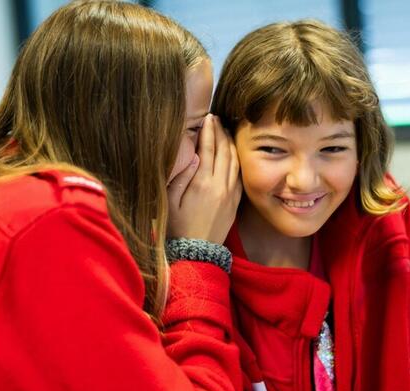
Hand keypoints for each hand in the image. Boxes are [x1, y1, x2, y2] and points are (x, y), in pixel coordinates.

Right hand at [167, 114, 241, 243]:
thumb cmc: (178, 228)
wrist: (198, 253)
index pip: (208, 150)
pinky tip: (233, 153)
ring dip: (230, 144)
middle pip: (224, 151)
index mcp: (203, 184)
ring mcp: (230, 194)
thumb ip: (179, 178)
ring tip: (225, 130)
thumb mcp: (170, 204)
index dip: (208, 131)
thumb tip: (192, 156)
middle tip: (216, 118)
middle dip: (221, 132)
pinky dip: (237, 160)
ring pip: (234, 161)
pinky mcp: (235, 202)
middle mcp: (220, 186)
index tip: (207, 118)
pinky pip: (239, 175)